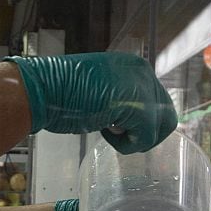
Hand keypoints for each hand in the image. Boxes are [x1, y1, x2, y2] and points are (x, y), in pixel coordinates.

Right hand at [5, 52, 176, 152]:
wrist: (44, 88)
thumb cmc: (60, 91)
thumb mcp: (97, 89)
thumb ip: (117, 97)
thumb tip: (126, 117)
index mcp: (133, 66)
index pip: (156, 98)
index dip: (141, 120)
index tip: (117, 125)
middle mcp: (143, 72)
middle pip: (166, 113)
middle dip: (144, 131)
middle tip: (119, 135)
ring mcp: (143, 88)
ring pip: (162, 126)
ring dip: (139, 138)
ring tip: (112, 134)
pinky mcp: (139, 107)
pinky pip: (146, 138)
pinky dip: (127, 145)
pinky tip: (105, 134)